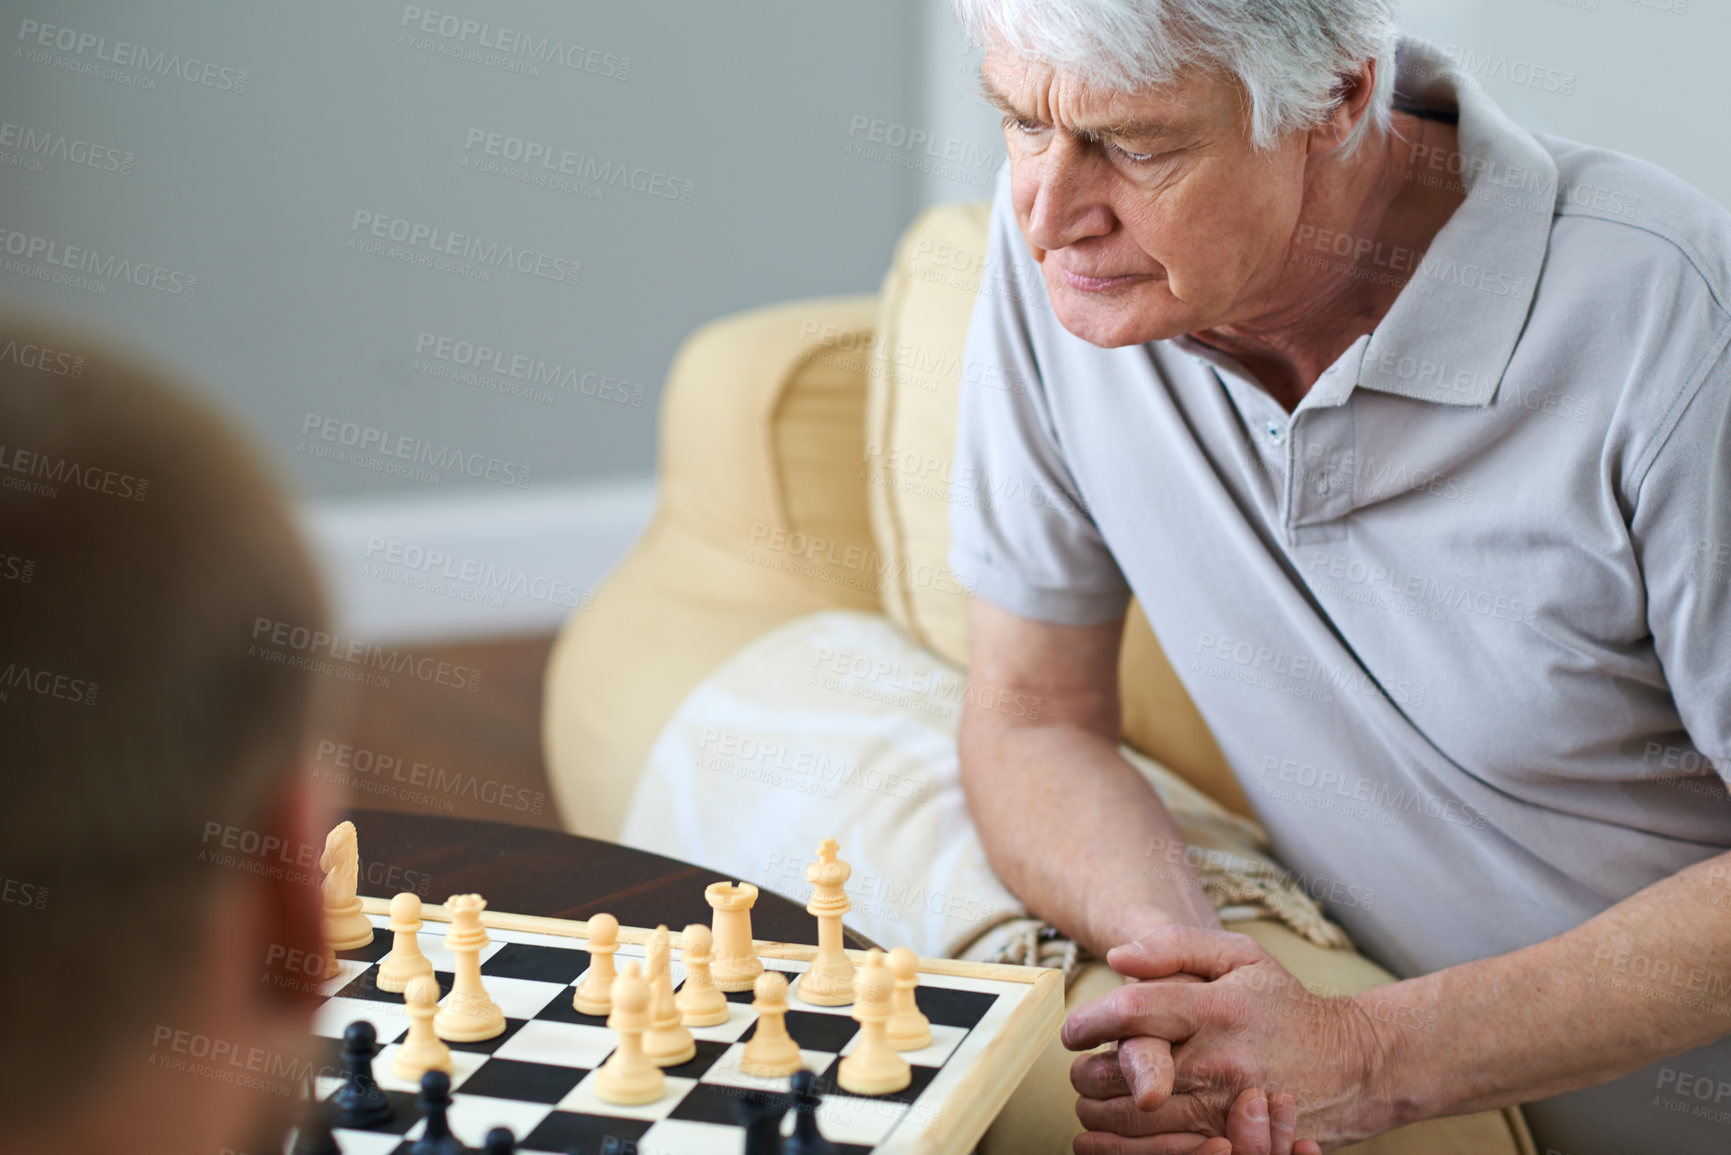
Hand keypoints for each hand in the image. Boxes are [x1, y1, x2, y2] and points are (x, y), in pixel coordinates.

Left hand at [1062, 926, 1388, 1148]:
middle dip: (1086, 1073)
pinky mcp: (1236, 1143)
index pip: (1132, 1013)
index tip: (1072, 1032)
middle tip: (1081, 1066)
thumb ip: (1174, 946)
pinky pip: (1165, 1154)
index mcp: (1216, 1009)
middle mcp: (1219, 1062)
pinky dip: (1126, 1150)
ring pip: (1136, 1124)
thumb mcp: (1240, 955)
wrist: (1353, 1064)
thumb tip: (1117, 958)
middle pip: (1122, 1076)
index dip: (1088, 1022)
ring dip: (1098, 1114)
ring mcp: (1227, 1110)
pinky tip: (1106, 1138)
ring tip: (1090, 1100)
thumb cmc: (1285, 1004)